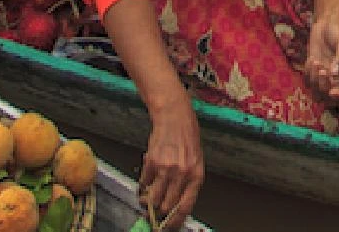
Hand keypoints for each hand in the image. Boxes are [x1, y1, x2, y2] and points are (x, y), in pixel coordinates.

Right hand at [139, 95, 203, 230]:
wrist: (175, 117)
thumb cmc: (187, 138)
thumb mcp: (195, 161)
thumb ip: (188, 183)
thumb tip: (176, 205)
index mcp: (196, 175)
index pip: (185, 207)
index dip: (175, 221)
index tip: (168, 227)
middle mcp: (182, 174)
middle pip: (167, 206)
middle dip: (159, 214)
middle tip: (154, 215)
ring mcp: (166, 168)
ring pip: (153, 199)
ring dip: (147, 203)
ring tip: (146, 200)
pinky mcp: (152, 162)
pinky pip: (144, 183)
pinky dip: (142, 187)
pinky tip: (144, 184)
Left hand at [304, 9, 338, 100]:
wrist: (327, 22)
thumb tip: (334, 73)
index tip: (331, 91)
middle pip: (332, 96)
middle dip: (324, 85)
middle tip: (321, 68)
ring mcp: (327, 77)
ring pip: (318, 92)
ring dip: (314, 80)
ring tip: (315, 61)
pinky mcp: (315, 73)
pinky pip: (309, 82)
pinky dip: (307, 73)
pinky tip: (311, 59)